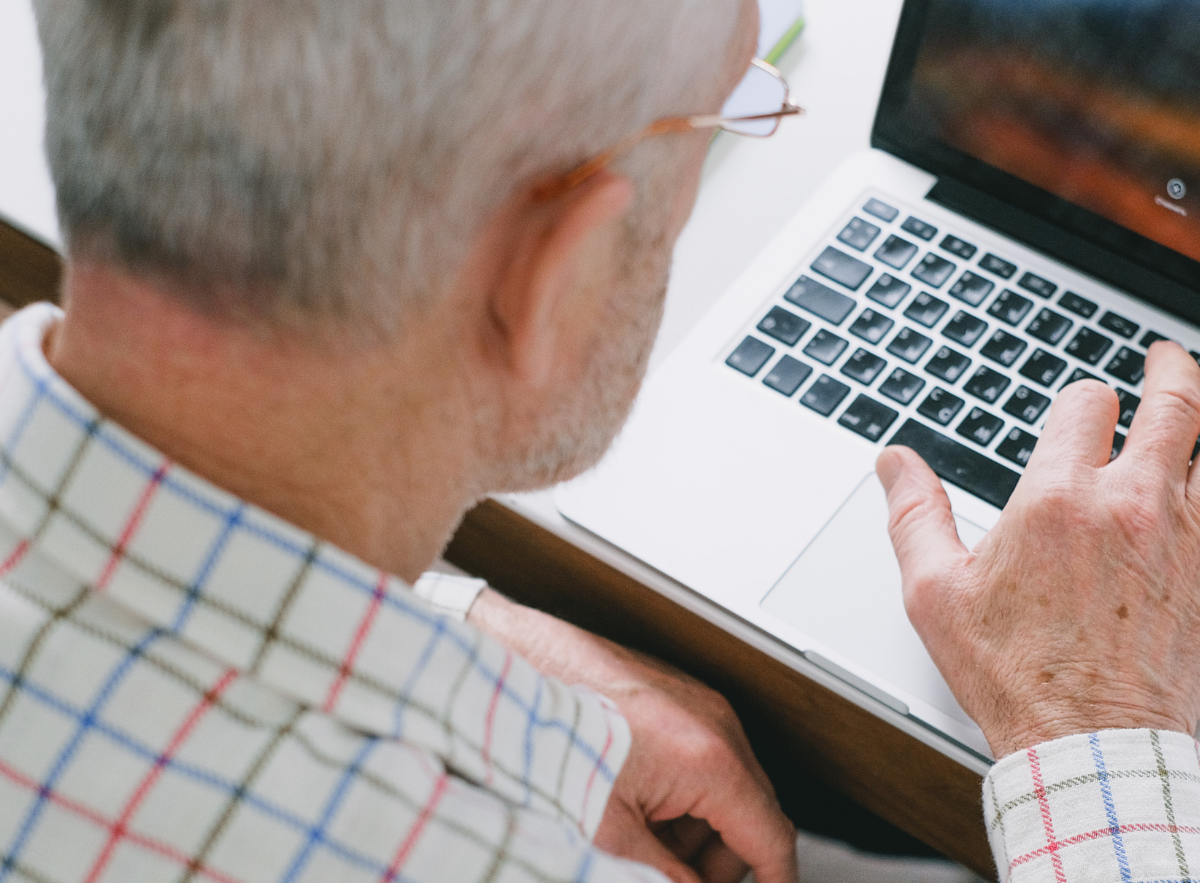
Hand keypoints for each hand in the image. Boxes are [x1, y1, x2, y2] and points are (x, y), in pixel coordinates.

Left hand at [468, 588, 796, 882]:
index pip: (773, 838)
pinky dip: (678, 795)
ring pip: (725, 790)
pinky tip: (632, 805)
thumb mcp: (609, 836)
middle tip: (674, 877)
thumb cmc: (549, 739)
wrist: (512, 671)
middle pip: (751, 817)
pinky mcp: (675, 695)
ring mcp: (696, 703)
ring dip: (695, 831)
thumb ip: (667, 877)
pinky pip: (701, 758)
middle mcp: (714, 722)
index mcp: (709, 757)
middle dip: (718, 863)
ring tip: (636, 839)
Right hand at [878, 342, 1199, 758]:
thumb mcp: (935, 593)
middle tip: (1163, 357)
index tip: (1078, 408)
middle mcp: (1133, 506)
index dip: (1080, 398)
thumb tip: (893, 461)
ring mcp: (1187, 539)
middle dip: (1169, 370)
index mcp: (1059, 501)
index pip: (1085, 404)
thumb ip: (913, 513)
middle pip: (1176, 404)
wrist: (1091, 746)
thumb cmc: (1012, 675)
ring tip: (1198, 401)